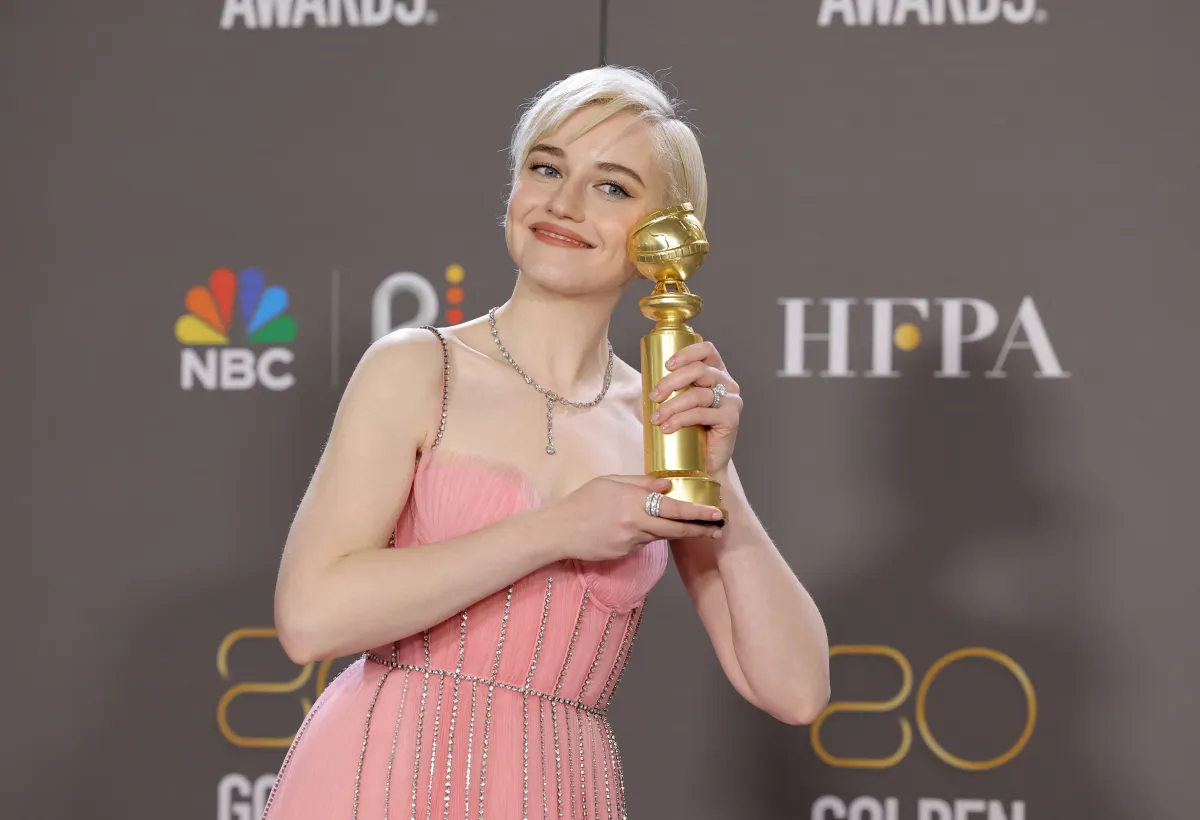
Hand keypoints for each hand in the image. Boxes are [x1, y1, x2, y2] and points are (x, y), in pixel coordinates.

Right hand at [543, 475, 724, 562]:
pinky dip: (650, 534)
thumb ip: (640, 483)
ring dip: (677, 531)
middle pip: (676, 529)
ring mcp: (630, 542)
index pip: (673, 508)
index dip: (698, 512)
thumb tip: (668, 485)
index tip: (716, 513)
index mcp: (632, 501)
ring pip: (661, 535)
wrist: (558, 531)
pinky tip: (647, 528)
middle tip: (719, 528)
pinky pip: (644, 543)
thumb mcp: (610, 482)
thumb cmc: (582, 501)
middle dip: (700, 529)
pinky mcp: (624, 554)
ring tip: (695, 527)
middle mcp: (635, 524)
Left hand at [648, 341, 742, 474]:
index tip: (666, 365)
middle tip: (654, 396)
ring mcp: (732, 401)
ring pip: (698, 394)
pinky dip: (681, 419)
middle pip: (699, 370)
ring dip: (672, 405)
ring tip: (656, 418)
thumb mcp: (673, 405)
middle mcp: (728, 384)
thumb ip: (663, 392)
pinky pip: (702, 413)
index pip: (707, 350)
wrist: (703, 464)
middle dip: (671, 381)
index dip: (687, 353)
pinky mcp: (731, 419)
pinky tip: (667, 428)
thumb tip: (639, 385)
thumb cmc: (688, 432)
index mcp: (716, 373)